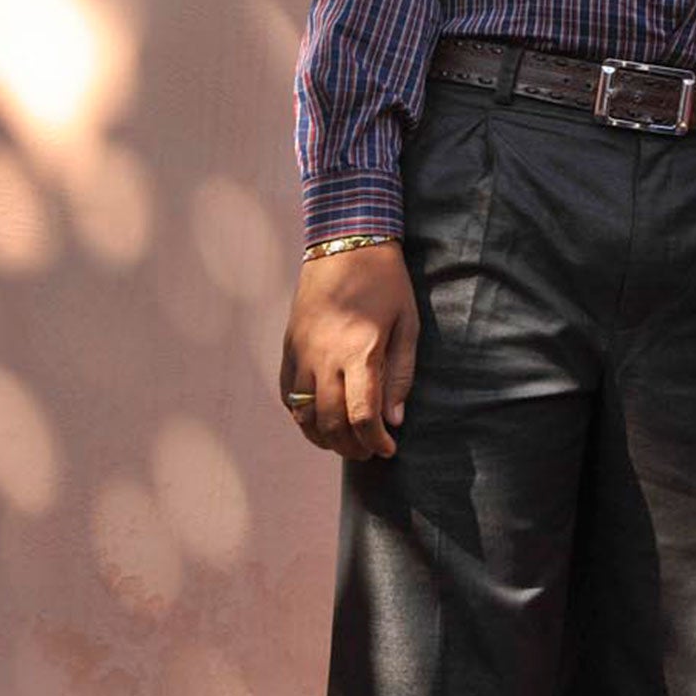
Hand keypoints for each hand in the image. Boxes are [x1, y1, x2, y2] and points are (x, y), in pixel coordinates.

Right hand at [278, 243, 418, 460]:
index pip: (362, 416)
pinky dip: (302, 417)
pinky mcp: (288, 347)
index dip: (376, 441)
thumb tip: (395, 420)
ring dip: (324, 437)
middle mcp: (324, 358)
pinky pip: (288, 395)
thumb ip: (400, 374)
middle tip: (369, 451)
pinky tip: (320, 421)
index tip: (389, 449)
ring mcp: (300, 353)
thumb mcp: (408, 324)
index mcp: (359, 352)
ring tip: (346, 442)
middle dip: (351, 446)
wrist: (345, 243)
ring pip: (304, 415)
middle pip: (330, 423)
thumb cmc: (386, 282)